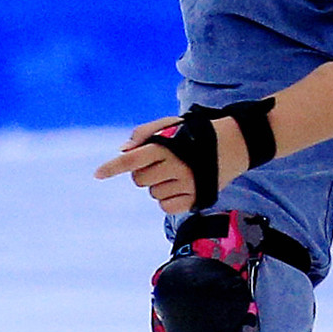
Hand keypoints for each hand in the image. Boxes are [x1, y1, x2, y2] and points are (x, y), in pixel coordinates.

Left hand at [95, 115, 225, 213]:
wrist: (234, 143)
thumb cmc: (196, 133)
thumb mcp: (171, 124)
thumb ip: (144, 134)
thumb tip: (122, 151)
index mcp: (167, 147)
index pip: (133, 159)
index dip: (113, 167)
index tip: (97, 174)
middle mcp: (176, 166)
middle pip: (139, 180)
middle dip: (143, 173)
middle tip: (160, 164)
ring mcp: (187, 184)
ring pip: (152, 194)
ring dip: (158, 186)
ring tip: (177, 173)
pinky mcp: (195, 199)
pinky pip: (166, 207)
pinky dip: (168, 200)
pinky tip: (180, 187)